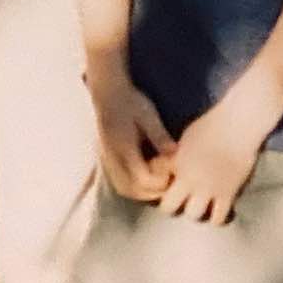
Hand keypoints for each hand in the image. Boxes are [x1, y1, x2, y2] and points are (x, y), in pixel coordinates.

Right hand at [89, 69, 175, 200]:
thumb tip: (176, 154)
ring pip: (123, 188)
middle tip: (168, 181)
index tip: (172, 171)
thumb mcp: (148, 116)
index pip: (143, 180)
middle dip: (152, 192)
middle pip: (132, 190)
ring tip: (157, 181)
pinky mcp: (106, 157)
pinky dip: (132, 186)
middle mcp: (113, 158)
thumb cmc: (130, 101)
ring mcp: (107, 159)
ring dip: (141, 191)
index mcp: (125, 149)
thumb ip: (160, 136)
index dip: (160, 182)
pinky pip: (117, 181)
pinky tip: (143, 175)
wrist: (107, 91)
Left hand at [156, 93, 271, 224]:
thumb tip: (169, 168)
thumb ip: (176, 156)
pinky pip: (218, 217)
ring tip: (199, 206)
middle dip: (171, 206)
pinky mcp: (228, 194)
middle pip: (169, 207)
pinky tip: (216, 211)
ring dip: (194, 212)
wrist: (238, 126)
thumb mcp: (186, 139)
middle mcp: (190, 179)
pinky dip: (216, 218)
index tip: (164, 186)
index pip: (156, 184)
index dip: (157, 187)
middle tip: (178, 202)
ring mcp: (209, 188)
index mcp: (177, 163)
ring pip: (193, 215)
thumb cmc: (212, 126)